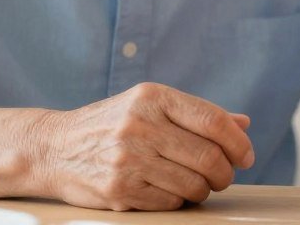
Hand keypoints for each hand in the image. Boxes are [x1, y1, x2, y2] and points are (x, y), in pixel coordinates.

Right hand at [35, 82, 254, 210]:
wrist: (53, 148)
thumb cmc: (112, 125)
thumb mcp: (150, 106)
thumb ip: (197, 115)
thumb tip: (243, 124)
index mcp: (153, 97)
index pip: (213, 121)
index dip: (238, 142)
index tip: (246, 156)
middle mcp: (140, 125)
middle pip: (208, 156)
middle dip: (225, 172)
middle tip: (224, 176)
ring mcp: (128, 159)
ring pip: (193, 184)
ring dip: (204, 189)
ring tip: (197, 184)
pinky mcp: (118, 190)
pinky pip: (170, 202)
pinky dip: (179, 200)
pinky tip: (170, 191)